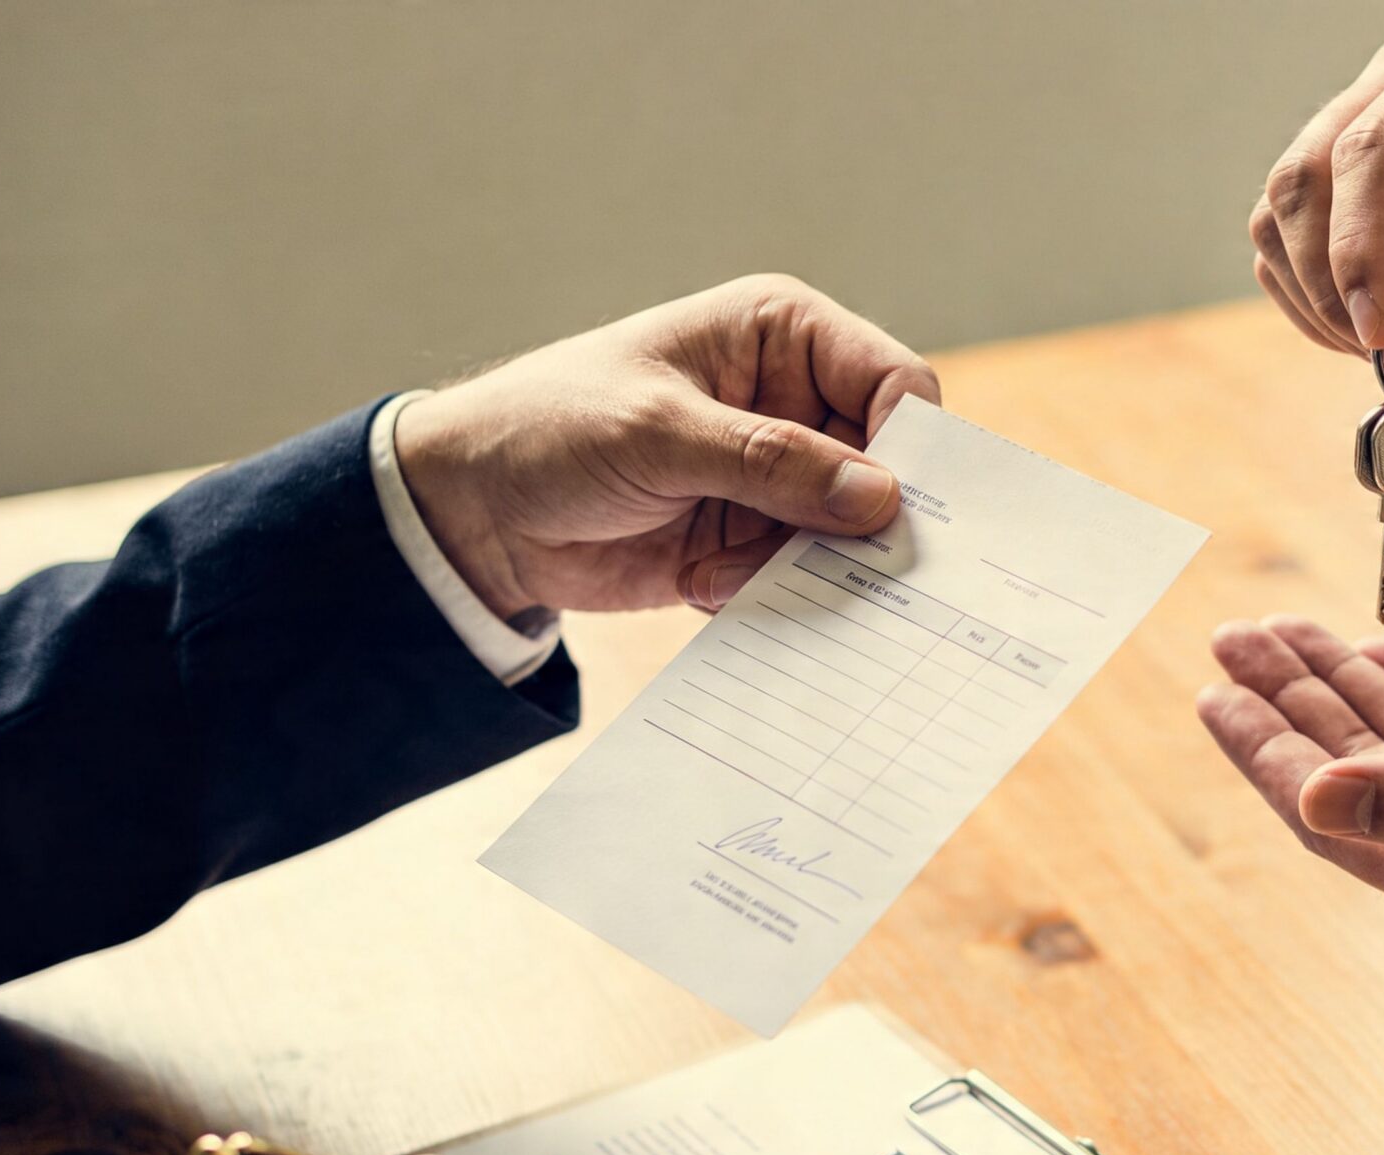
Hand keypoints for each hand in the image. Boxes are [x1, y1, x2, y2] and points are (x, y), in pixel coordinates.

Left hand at [393, 273, 939, 617]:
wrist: (474, 513)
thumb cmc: (552, 429)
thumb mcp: (659, 434)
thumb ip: (772, 463)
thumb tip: (880, 498)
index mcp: (782, 335)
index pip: (894, 383)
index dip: (909, 443)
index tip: (891, 506)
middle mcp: (795, 400)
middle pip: (887, 465)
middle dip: (862, 520)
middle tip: (830, 561)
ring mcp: (779, 474)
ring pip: (852, 532)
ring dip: (805, 565)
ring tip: (726, 570)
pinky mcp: (756, 537)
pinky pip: (806, 575)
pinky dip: (770, 591)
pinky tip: (705, 582)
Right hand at [1250, 18, 1383, 414]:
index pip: (1376, 144)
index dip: (1360, 243)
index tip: (1380, 327)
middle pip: (1308, 175)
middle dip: (1334, 280)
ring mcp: (1373, 148)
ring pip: (1282, 220)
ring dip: (1323, 303)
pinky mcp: (1358, 208)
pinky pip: (1291, 259)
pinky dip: (1321, 314)